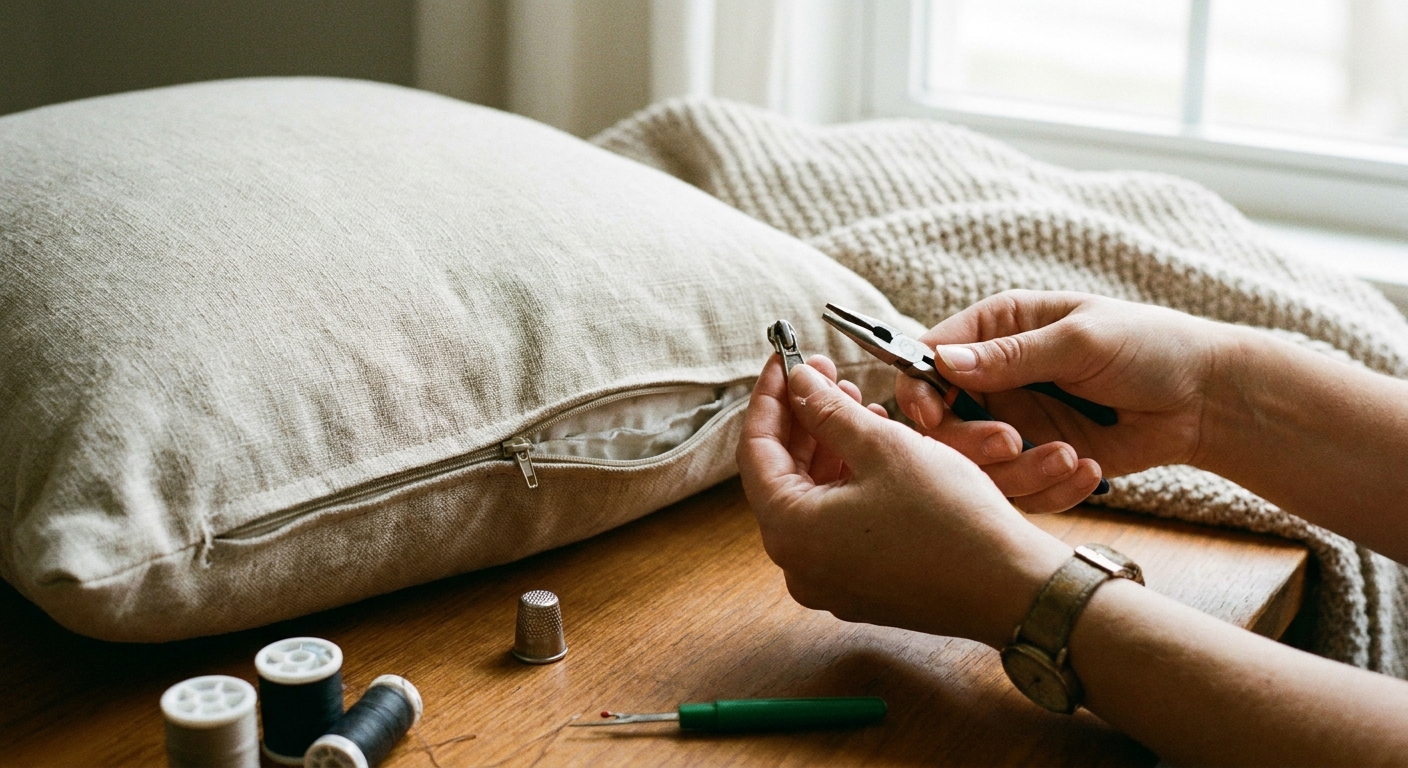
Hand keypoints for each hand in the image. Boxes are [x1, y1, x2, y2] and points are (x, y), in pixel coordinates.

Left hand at [736, 353, 1070, 647]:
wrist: (1014, 588)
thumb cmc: (951, 520)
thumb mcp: (882, 447)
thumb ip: (826, 411)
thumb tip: (796, 384)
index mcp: (790, 531)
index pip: (755, 451)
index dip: (769, 397)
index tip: (785, 359)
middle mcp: (798, 565)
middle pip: (780, 475)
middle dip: (802, 419)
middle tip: (825, 373)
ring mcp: (829, 582)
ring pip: (811, 498)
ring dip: (827, 447)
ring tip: (854, 402)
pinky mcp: (860, 586)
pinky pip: (837, 524)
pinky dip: (847, 482)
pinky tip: (872, 447)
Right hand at [895, 291, 1233, 510]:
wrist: (1206, 401)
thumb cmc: (1150, 347)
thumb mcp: (1081, 342)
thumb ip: (1012, 355)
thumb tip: (943, 361)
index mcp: (997, 329)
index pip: (929, 358)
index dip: (919, 389)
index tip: (930, 415)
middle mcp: (996, 377)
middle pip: (941, 421)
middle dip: (969, 441)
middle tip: (1011, 442)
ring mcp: (1014, 421)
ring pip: (976, 464)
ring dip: (1018, 471)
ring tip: (1070, 458)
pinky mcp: (1037, 460)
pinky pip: (1018, 490)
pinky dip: (1048, 489)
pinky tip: (1088, 471)